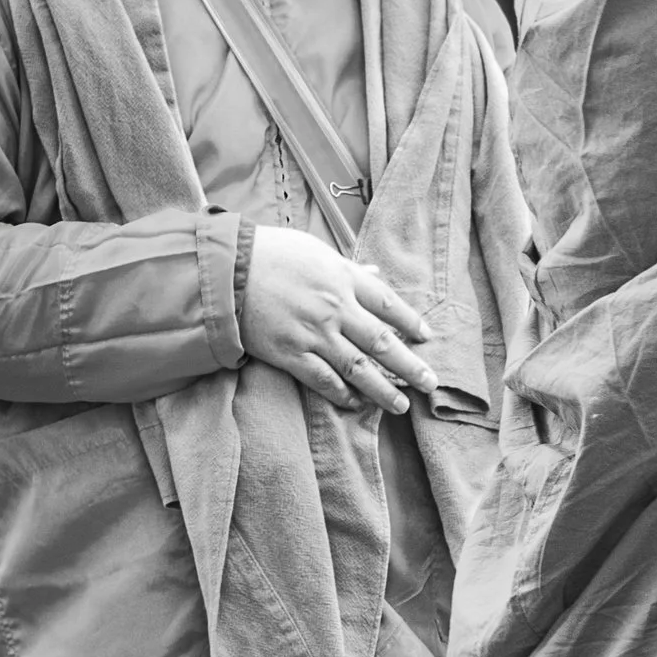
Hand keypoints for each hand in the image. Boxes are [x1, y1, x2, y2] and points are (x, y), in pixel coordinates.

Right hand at [239, 224, 437, 416]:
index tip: (426, 337)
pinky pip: (323, 379)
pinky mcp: (290, 353)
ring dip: (383, 389)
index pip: (388, 304)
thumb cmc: (270, 253)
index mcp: (343, 278)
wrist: (226, 271)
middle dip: (409, 366)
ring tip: (401, 405)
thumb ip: (348, 268)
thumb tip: (375, 274)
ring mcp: (314, 333)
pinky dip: (341, 393)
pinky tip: (356, 404)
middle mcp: (336, 308)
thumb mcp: (316, 250)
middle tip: (430, 384)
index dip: (411, 322)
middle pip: (382, 341)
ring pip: (358, 367)